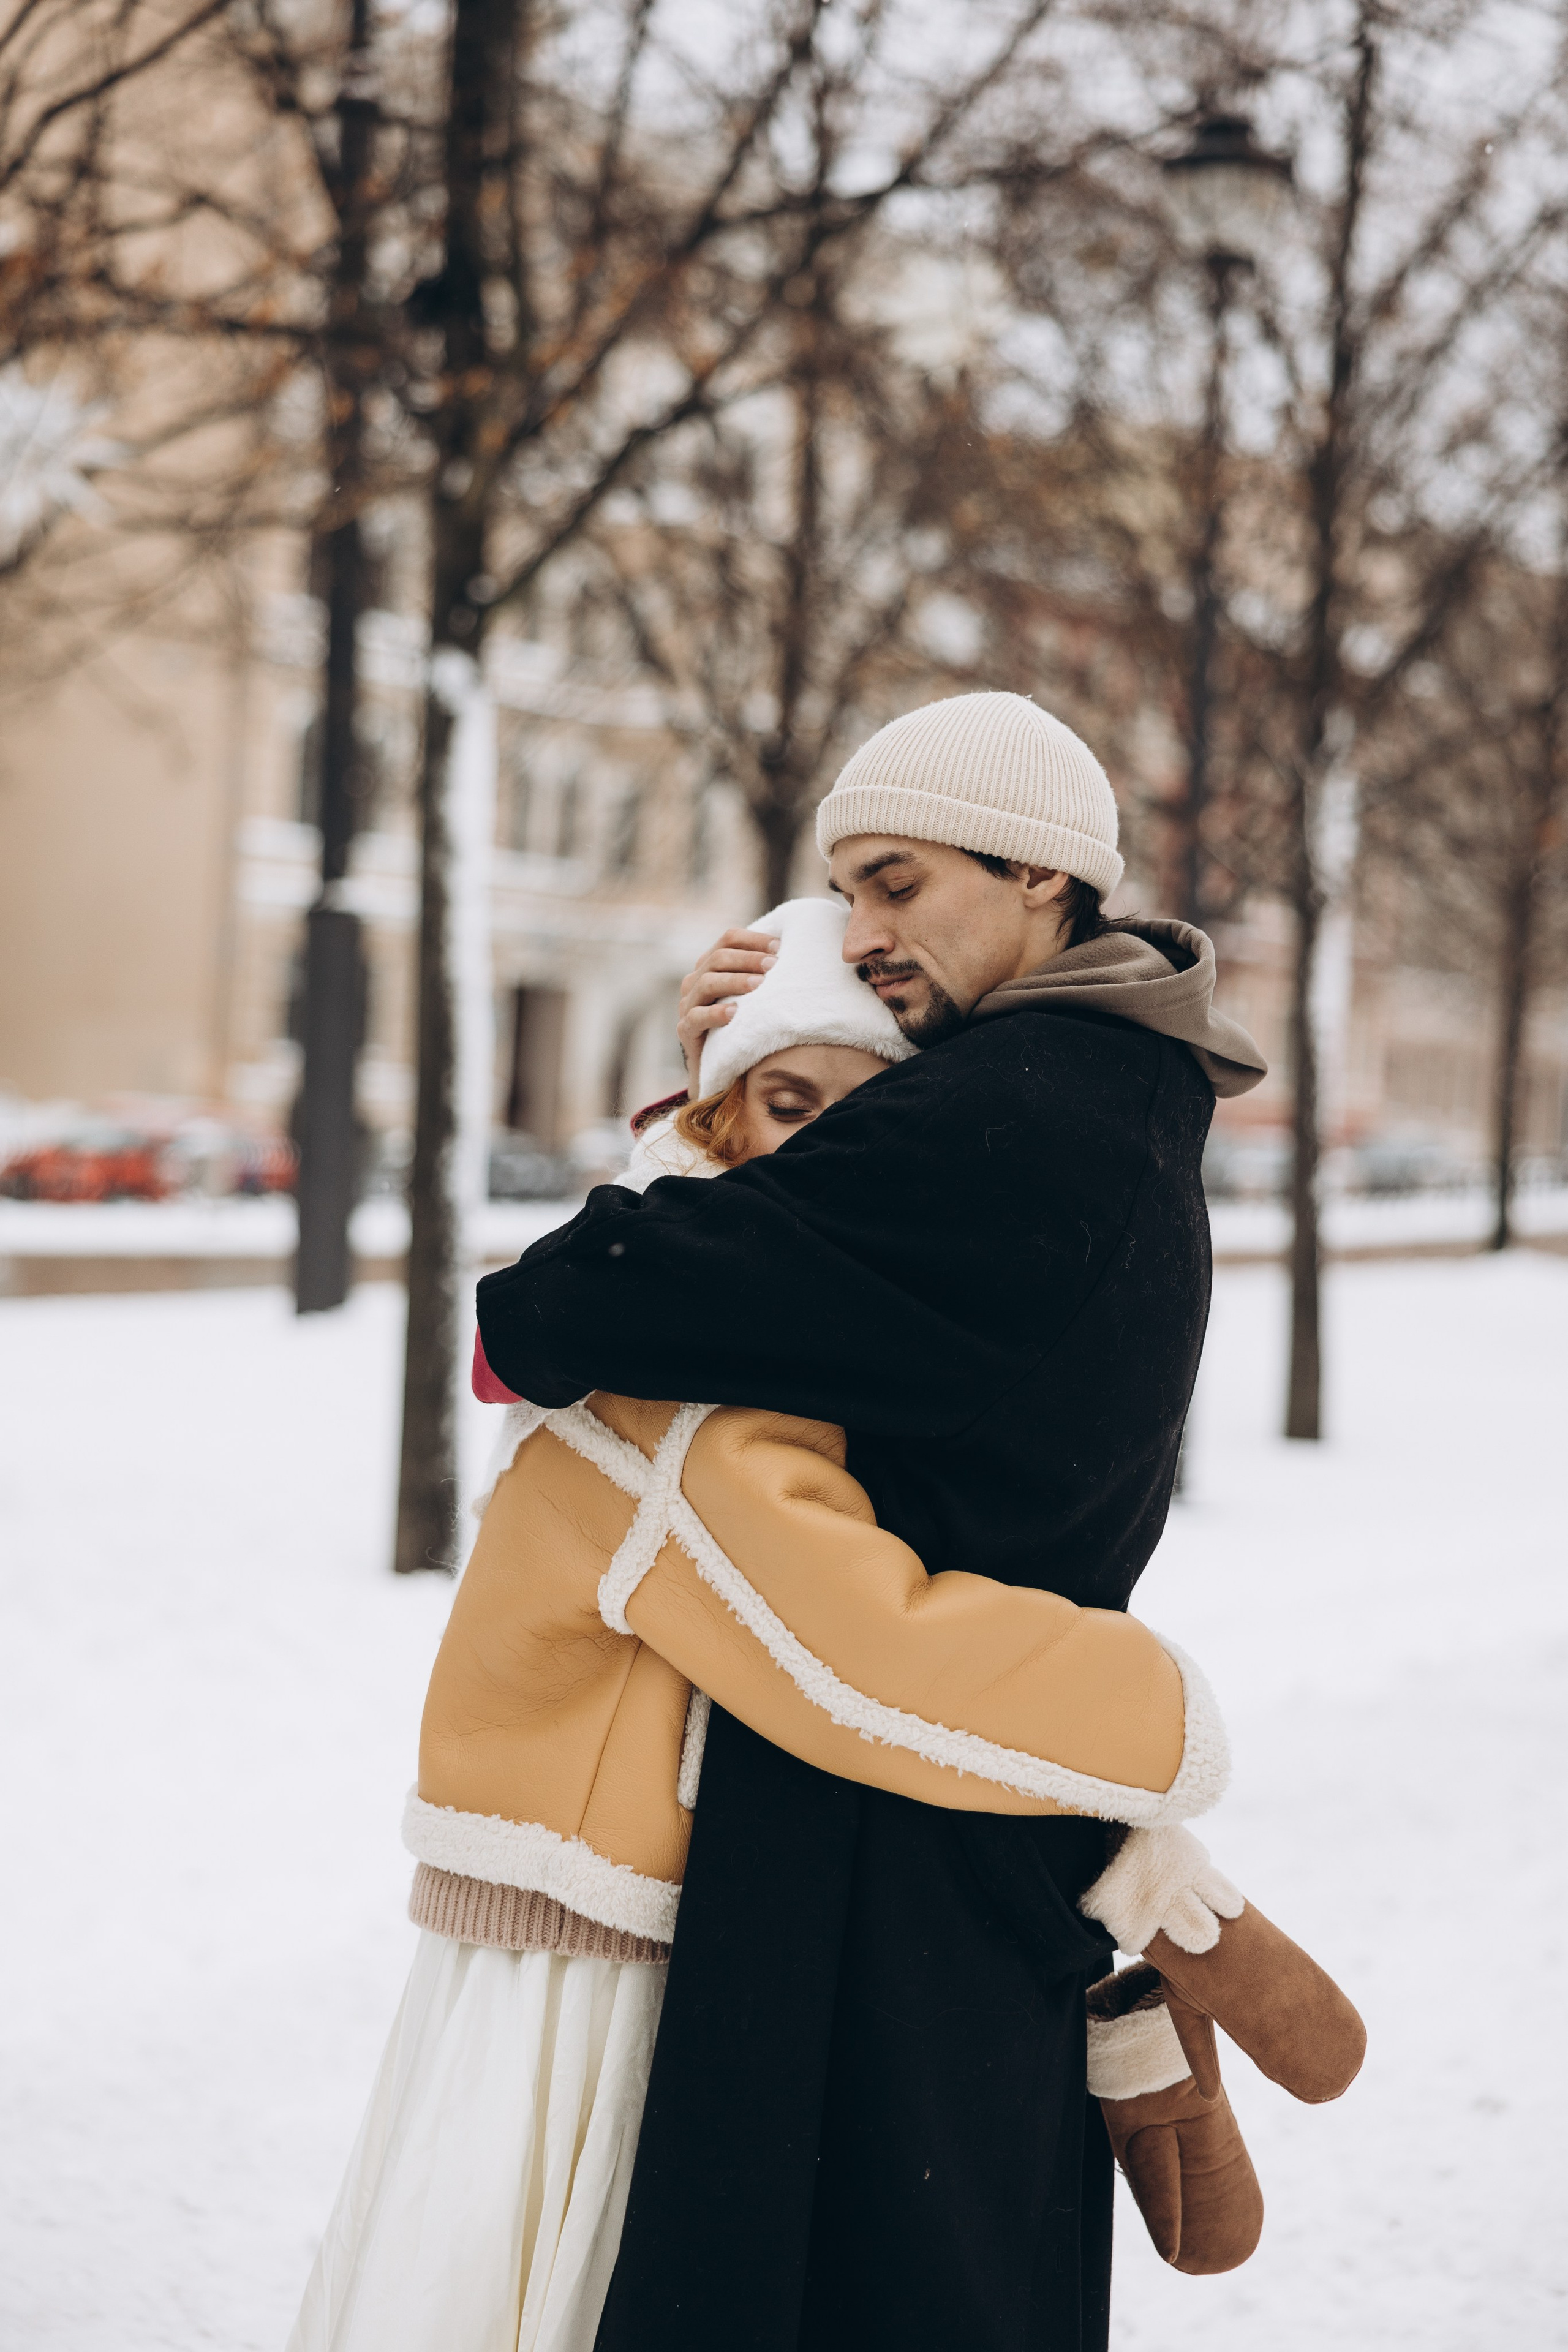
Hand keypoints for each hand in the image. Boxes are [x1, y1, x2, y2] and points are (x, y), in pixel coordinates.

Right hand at [676, 928, 777, 1093]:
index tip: (779, 947)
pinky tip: (735, 1013)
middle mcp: (694, 981)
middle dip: (748, 959)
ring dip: (735, 981)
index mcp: (709, 965)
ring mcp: (687, 1005)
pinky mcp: (685, 1030)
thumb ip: (760, 973)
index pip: (727, 939)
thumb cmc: (741, 1024)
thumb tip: (793, 954)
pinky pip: (696, 1017)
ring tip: (759, 985)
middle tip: (774, 966)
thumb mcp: (750, 995)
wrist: (720, 1065)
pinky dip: (716, 1013)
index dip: (753, 940)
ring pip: (707, 983)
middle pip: (718, 958)